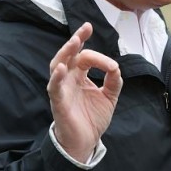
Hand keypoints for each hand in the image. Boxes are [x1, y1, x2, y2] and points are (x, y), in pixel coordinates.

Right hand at [47, 22, 122, 162]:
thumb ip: (114, 81)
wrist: (86, 142)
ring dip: (65, 53)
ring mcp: (62, 88)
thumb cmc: (93, 118)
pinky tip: (62, 68)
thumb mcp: (109, 96)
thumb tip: (116, 67)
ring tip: (74, 42)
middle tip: (84, 29)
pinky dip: (56, 77)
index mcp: (80, 75)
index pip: (84, 55)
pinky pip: (54, 87)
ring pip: (58, 65)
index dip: (89, 45)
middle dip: (75, 40)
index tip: (98, 41)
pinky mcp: (58, 102)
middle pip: (69, 54)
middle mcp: (69, 78)